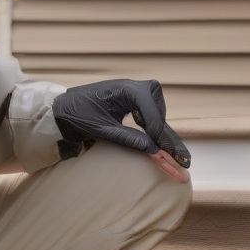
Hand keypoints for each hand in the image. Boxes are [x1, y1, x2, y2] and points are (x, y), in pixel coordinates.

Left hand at [51, 79, 190, 177]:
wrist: (64, 107)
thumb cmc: (78, 114)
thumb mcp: (100, 129)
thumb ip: (126, 138)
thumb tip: (153, 150)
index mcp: (126, 89)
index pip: (151, 113)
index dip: (159, 135)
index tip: (167, 153)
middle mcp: (135, 88)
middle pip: (159, 115)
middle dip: (169, 139)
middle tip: (184, 162)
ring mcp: (137, 95)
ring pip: (159, 117)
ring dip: (165, 138)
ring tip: (180, 161)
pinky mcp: (135, 103)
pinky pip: (152, 119)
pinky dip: (158, 135)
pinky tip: (168, 150)